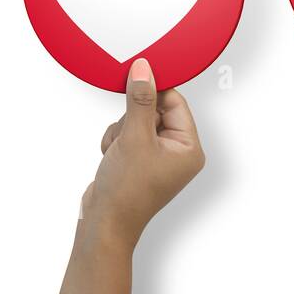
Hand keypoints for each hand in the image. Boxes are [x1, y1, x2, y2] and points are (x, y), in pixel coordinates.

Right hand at [82, 58, 205, 244]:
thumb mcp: (134, 137)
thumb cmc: (126, 190)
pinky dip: (115, 142)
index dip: (154, 91)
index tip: (134, 78)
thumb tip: (144, 70)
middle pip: (154, 110)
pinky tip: (111, 158)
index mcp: (190, 148)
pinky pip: (127, 135)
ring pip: (136, 121)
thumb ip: (140, 100)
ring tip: (117, 152)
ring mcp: (158, 157)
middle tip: (126, 137)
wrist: (104, 223)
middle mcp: (178, 152)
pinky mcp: (139, 161)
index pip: (176, 103)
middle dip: (133, 118)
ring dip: (121, 131)